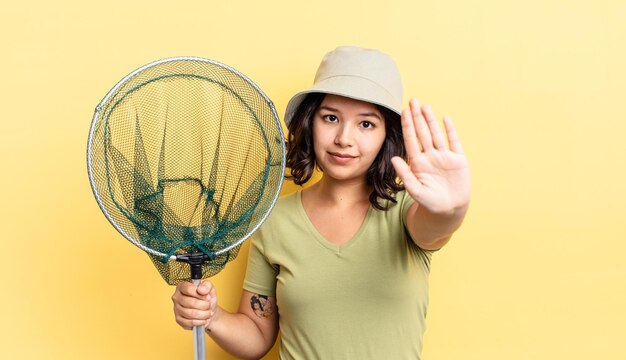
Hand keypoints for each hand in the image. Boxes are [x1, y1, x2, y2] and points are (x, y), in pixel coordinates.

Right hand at [172, 280, 217, 329]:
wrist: (208, 310)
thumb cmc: (207, 298)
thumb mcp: (210, 288)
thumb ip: (207, 285)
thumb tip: (201, 289)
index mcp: (182, 286)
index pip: (188, 289)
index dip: (200, 294)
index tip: (208, 297)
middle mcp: (177, 297)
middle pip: (190, 302)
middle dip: (204, 305)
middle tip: (209, 306)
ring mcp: (176, 309)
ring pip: (191, 313)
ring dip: (204, 314)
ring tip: (209, 313)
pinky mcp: (178, 320)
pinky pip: (190, 322)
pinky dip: (200, 322)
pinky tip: (204, 319)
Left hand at [391, 99, 470, 213]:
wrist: (449, 209)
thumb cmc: (430, 201)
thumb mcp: (415, 190)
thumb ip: (405, 174)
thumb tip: (394, 159)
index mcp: (418, 162)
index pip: (411, 140)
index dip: (407, 125)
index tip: (402, 111)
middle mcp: (430, 156)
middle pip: (422, 133)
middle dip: (417, 117)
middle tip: (412, 101)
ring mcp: (444, 156)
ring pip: (436, 134)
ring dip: (430, 120)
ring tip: (424, 106)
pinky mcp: (458, 159)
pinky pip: (454, 142)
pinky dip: (450, 130)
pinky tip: (445, 119)